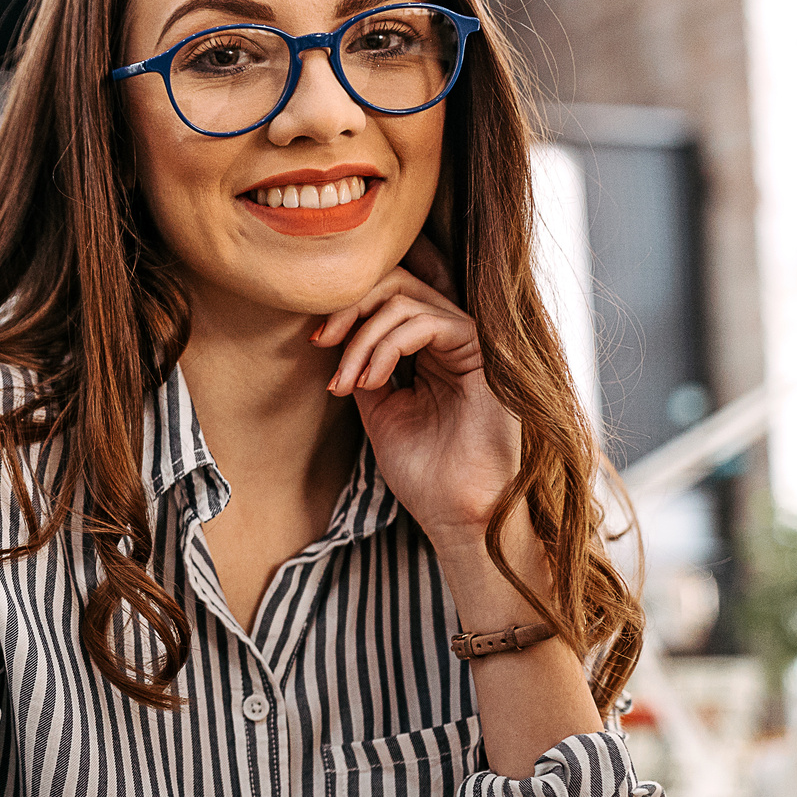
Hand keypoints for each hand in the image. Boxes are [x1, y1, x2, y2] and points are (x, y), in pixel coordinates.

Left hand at [311, 262, 519, 551]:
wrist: (455, 513)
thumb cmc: (422, 473)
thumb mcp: (378, 410)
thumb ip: (363, 368)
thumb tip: (335, 336)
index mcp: (429, 350)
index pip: (388, 296)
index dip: (347, 307)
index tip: (316, 343)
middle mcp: (449, 339)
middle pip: (396, 282)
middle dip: (350, 307)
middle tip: (322, 343)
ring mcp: (466, 344)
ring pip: (405, 300)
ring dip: (363, 339)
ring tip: (349, 383)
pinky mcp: (481, 353)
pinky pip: (428, 322)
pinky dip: (388, 346)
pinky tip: (373, 381)